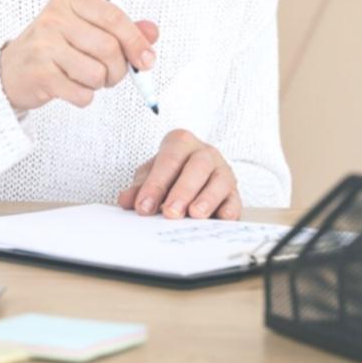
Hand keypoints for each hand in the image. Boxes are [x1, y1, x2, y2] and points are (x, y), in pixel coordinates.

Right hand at [0, 0, 157, 112]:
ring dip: (99, 84)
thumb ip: (120, 29)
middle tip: (111, 75)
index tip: (146, 59)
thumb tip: (152, 33)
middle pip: (108, 47)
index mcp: (69, 1)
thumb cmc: (53, 49)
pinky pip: (82, 93)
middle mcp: (54, 18)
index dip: (135, 40)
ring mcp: (44, 46)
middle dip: (118, 69)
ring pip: (97, 73)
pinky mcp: (40, 74)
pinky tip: (70, 88)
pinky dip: (84, 97)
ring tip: (85, 78)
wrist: (10, 71)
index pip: (113, 16)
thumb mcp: (85, 30)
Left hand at [116, 129, 239, 220]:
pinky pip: (235, 200)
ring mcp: (223, 171)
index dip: (156, 183)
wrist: (195, 173)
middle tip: (170, 213)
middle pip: (198, 166)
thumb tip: (126, 200)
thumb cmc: (171, 173)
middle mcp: (205, 153)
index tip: (144, 207)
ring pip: (220, 181)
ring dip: (207, 199)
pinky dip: (229, 210)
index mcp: (181, 143)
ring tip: (194, 215)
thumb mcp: (151, 175)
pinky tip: (219, 219)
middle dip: (183, 191)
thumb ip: (139, 187)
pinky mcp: (234, 192)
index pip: (170, 159)